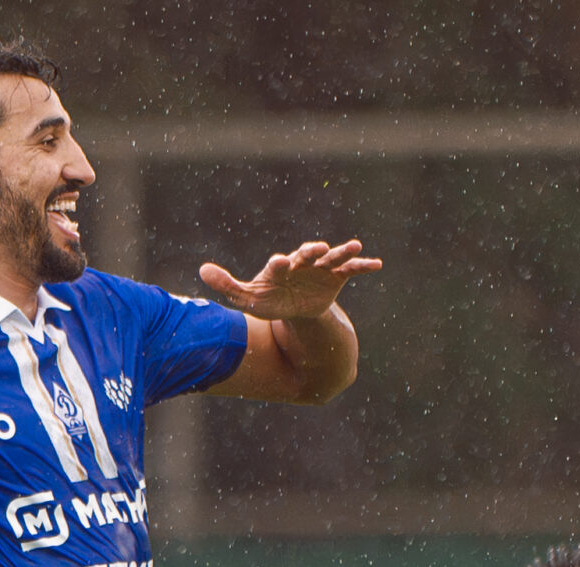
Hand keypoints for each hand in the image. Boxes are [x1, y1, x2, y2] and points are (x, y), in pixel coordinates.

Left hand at [198, 240, 380, 320]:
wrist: (293, 308)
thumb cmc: (268, 299)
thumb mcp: (247, 297)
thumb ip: (227, 285)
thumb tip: (201, 270)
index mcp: (280, 268)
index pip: (279, 265)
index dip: (279, 264)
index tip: (279, 263)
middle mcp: (302, 263)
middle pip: (307, 255)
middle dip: (312, 251)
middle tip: (316, 249)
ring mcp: (321, 268)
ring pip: (332, 257)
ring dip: (342, 251)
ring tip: (354, 246)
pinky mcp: (336, 276)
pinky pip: (352, 269)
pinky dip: (364, 265)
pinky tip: (377, 264)